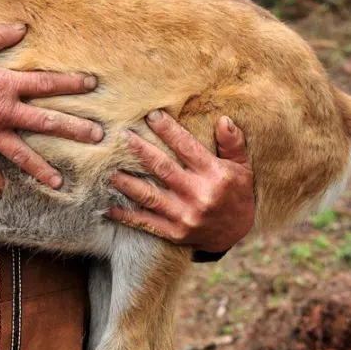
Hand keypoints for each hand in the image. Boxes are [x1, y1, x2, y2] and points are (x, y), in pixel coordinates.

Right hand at [0, 23, 103, 196]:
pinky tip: (1, 193)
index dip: (71, 83)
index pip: (46, 83)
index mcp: (5, 85)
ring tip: (60, 182)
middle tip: (97, 136)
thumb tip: (23, 27)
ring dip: (41, 168)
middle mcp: (2, 111)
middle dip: (74, 129)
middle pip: (45, 122)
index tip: (93, 84)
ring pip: (21, 153)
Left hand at [107, 110, 253, 252]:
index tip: (150, 115)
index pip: (187, 147)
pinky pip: (146, 222)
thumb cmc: (237, 193)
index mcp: (215, 175)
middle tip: (120, 136)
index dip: (168, 130)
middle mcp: (199, 195)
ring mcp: (185, 216)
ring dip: (126, 182)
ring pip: (149, 196)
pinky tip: (108, 207)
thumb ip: (233, 143)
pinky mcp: (174, 233)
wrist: (236, 234)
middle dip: (140, 151)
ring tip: (107, 170)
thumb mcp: (242, 167)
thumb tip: (224, 120)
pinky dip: (126, 215)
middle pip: (163, 168)